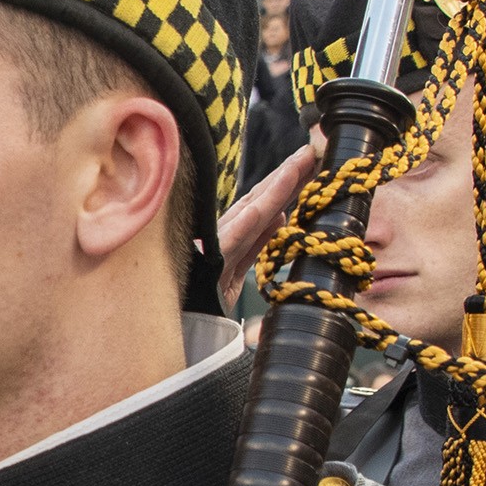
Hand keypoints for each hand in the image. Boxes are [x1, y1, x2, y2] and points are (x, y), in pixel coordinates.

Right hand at [215, 136, 320, 309]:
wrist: (174, 333)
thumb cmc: (199, 307)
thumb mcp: (236, 273)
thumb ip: (256, 244)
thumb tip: (282, 215)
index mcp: (232, 241)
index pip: (262, 207)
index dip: (285, 184)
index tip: (309, 163)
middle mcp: (223, 241)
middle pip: (258, 204)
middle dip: (285, 177)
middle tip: (311, 152)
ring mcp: (214, 255)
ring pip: (250, 220)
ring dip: (273, 192)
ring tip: (295, 168)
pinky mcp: (207, 274)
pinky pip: (229, 249)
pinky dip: (244, 228)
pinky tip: (262, 210)